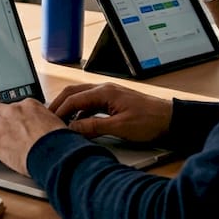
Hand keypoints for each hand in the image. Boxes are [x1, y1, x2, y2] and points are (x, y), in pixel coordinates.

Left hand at [0, 99, 65, 175]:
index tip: (6, 118)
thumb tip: (47, 128)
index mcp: (29, 105)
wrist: (57, 154)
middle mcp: (14, 110)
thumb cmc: (61, 143)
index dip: (8, 113)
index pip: (13, 106)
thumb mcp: (56, 124)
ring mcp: (2, 124)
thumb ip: (45, 122)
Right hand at [47, 82, 172, 143]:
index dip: (58, 111)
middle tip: (47, 118)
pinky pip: (89, 103)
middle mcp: (104, 89)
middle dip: (58, 105)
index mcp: (104, 92)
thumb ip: (93, 127)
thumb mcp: (120, 127)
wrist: (171, 119)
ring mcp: (108, 94)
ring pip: (80, 97)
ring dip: (68, 108)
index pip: (73, 99)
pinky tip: (78, 124)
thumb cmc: (150, 121)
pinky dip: (79, 112)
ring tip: (59, 122)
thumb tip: (72, 129)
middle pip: (72, 93)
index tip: (49, 122)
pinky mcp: (112, 101)